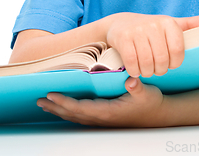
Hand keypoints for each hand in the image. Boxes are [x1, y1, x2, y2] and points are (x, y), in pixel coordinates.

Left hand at [37, 77, 169, 127]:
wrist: (159, 116)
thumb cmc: (151, 103)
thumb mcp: (146, 93)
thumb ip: (137, 86)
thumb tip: (131, 79)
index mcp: (108, 112)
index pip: (80, 108)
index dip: (64, 102)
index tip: (51, 94)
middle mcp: (102, 118)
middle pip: (72, 115)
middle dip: (55, 107)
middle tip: (39, 100)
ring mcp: (103, 120)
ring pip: (75, 117)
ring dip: (59, 110)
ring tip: (46, 104)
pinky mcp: (105, 118)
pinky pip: (82, 117)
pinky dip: (69, 112)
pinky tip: (63, 108)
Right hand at [105, 13, 198, 77]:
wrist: (121, 24)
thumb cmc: (151, 29)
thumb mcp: (169, 25)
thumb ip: (188, 25)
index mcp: (168, 22)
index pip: (178, 50)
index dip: (175, 63)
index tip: (170, 64)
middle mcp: (154, 24)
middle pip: (162, 59)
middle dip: (160, 70)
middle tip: (157, 69)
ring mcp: (137, 30)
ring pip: (147, 63)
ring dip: (147, 72)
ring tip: (146, 70)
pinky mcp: (123, 38)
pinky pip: (132, 62)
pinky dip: (135, 71)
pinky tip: (135, 69)